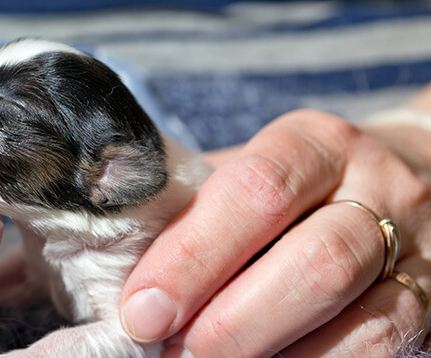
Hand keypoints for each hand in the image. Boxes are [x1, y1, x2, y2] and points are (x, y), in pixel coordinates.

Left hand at [120, 103, 430, 354]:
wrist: (406, 182)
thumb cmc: (290, 187)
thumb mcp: (239, 171)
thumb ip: (178, 203)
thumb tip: (84, 233)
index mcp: (316, 145)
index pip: (256, 192)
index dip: (193, 257)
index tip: (140, 311)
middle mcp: (381, 193)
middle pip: (317, 262)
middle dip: (231, 323)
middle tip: (168, 353)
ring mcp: (421, 257)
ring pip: (363, 325)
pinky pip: (381, 354)